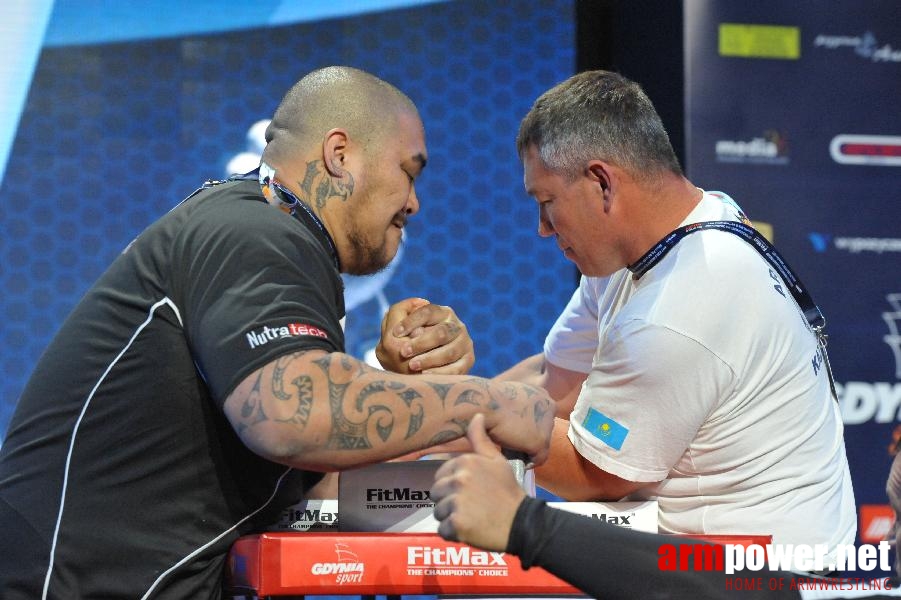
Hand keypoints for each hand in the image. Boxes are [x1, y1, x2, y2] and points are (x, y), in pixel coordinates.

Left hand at [375, 297, 474, 374]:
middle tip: (403, 352)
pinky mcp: (468, 362)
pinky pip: (457, 369)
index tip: (396, 333)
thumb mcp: (397, 326)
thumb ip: (397, 313)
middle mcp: (456, 326)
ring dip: (429, 359)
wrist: (418, 368)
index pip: (428, 312)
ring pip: (449, 352)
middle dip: (421, 343)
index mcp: (441, 312)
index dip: (412, 321)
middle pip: (441, 333)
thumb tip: (412, 308)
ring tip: (412, 365)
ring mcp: (464, 344)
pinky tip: (425, 375)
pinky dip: (440, 372)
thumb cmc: (405, 342)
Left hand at [430, 413, 526, 550]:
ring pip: (438, 512)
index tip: (470, 493)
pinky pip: (442, 530)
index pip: (440, 476)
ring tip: (472, 518)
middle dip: (448, 502)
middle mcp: (458, 479)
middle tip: (471, 507)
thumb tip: (476, 415)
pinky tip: (470, 530)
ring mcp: (456, 502)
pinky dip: (454, 534)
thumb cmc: (509, 492)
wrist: (522, 523)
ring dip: (450, 518)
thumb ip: (481, 440)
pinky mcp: (456, 524)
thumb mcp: (497, 461)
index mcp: (465, 461)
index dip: (452, 487)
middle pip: (436, 494)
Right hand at [483, 381, 554, 466]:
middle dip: (528, 437)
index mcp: (540, 393)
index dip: (527, 425)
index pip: (540, 415)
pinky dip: (527, 462)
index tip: (514, 431)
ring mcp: (547, 424)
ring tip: (510, 453)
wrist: (482, 403)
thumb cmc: (487, 399)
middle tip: (511, 443)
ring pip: (541, 444)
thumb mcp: (507, 397)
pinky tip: (513, 461)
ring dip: (527, 449)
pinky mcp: (541, 441)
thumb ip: (516, 407)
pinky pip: (538, 458)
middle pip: (543, 429)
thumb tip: (514, 422)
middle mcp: (548, 405)